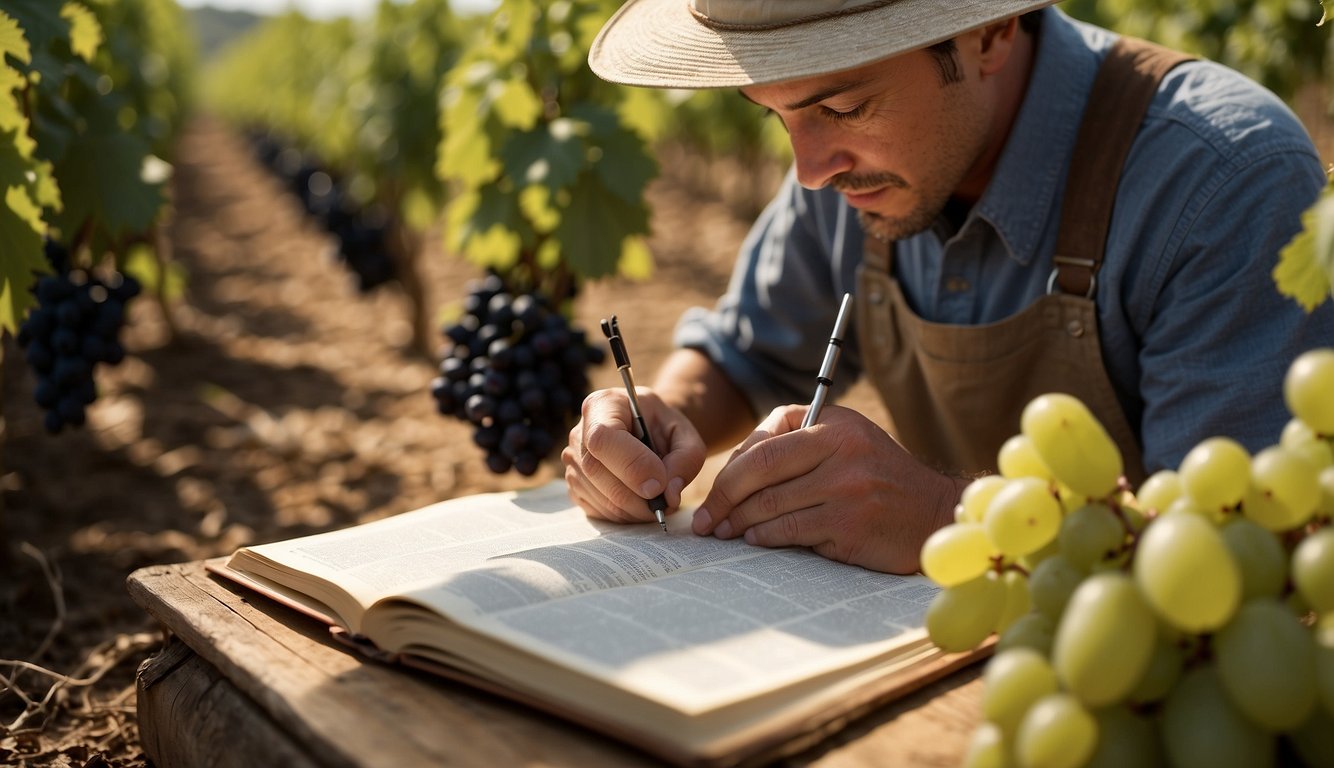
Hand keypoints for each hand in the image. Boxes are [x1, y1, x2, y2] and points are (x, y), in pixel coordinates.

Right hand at [563, 387, 706, 523]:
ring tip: (658, 503)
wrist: (649, 433)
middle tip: (666, 504)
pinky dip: (624, 516)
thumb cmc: (666, 430)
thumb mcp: (686, 435)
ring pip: (597, 495)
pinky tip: (640, 504)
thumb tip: (668, 495)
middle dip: (636, 497)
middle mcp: (579, 431)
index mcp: (603, 405)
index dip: (630, 465)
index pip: (603, 437)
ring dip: (634, 510)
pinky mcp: (575, 485)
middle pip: (596, 471)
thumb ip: (685, 460)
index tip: (659, 485)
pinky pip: (597, 510)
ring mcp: (573, 460)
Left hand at [692, 404, 966, 573]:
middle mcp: (841, 453)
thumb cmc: (880, 476)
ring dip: (739, 523)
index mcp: (835, 427)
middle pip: (759, 474)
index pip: (764, 445)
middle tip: (706, 520)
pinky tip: (755, 540)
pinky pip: (790, 533)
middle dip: (724, 498)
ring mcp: (846, 491)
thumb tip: (736, 464)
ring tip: (725, 532)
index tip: (715, 491)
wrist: (936, 513)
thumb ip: (798, 438)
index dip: (730, 470)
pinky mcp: (849, 527)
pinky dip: (765, 538)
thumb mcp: (848, 438)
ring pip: (770, 506)